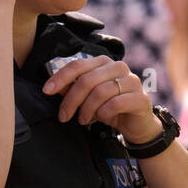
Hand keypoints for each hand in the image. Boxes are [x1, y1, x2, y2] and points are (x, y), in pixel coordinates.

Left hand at [43, 56, 161, 143]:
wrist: (136, 124)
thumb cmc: (110, 108)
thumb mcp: (87, 97)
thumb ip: (73, 88)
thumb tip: (53, 86)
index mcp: (104, 62)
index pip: (78, 65)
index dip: (60, 77)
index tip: (47, 91)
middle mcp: (119, 67)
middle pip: (87, 80)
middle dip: (71, 100)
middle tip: (64, 116)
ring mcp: (132, 81)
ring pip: (100, 92)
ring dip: (87, 109)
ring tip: (83, 119)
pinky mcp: (140, 97)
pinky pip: (115, 103)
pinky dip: (103, 113)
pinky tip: (101, 118)